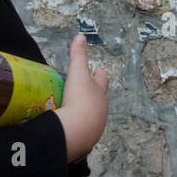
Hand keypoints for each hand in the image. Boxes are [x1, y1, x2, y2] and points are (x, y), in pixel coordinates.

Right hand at [54, 34, 108, 161]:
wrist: (76, 131)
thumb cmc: (79, 99)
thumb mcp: (77, 73)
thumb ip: (78, 55)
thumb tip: (81, 36)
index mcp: (100, 92)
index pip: (103, 78)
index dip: (99, 73)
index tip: (97, 69)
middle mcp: (102, 108)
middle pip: (101, 98)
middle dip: (95, 94)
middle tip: (86, 90)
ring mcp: (96, 125)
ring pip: (95, 116)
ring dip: (88, 112)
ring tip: (78, 111)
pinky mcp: (87, 139)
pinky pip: (86, 132)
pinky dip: (81, 129)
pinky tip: (74, 130)